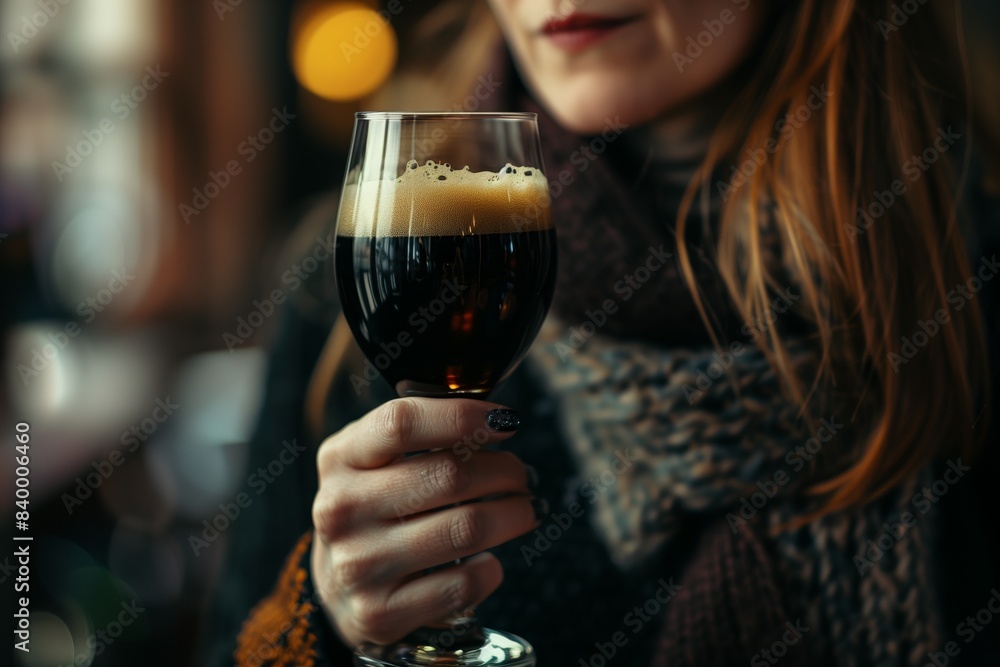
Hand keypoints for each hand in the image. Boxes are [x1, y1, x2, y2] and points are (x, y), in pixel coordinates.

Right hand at [310, 397, 536, 646]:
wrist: (338, 589)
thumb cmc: (375, 508)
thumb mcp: (375, 460)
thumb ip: (422, 433)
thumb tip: (497, 421)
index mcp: (340, 458)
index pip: (402, 423)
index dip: (463, 415)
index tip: (504, 422)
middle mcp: (342, 509)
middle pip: (449, 474)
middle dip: (505, 471)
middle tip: (520, 476)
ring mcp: (358, 564)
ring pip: (466, 528)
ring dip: (513, 515)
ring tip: (522, 511)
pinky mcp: (380, 612)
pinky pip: (463, 584)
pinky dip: (491, 569)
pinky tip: (490, 560)